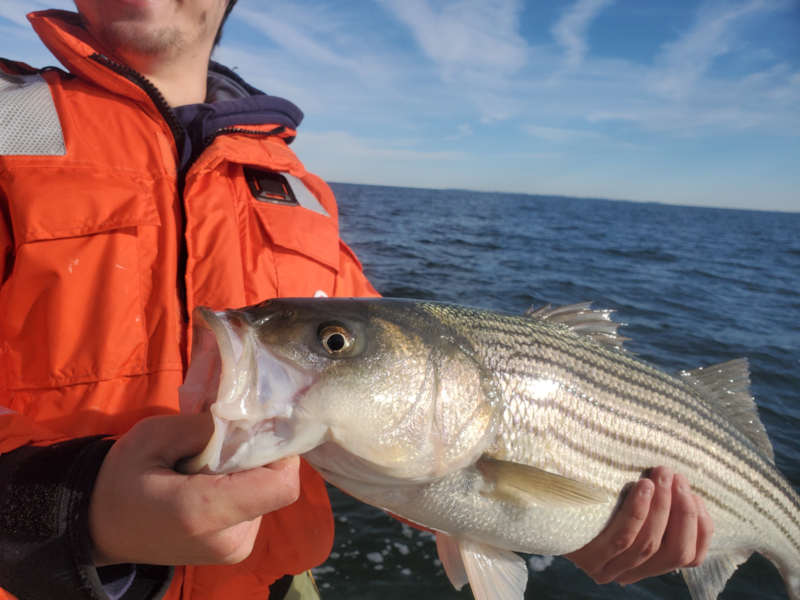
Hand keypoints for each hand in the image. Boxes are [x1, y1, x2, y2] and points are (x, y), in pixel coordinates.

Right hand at [89, 413, 299, 566]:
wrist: (100, 528)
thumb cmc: (123, 477)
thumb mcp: (154, 436)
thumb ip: (206, 426)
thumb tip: (254, 418)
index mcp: (205, 513)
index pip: (282, 483)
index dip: (278, 451)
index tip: (251, 432)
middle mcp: (228, 540)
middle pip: (275, 485)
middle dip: (256, 458)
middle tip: (217, 448)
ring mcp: (235, 550)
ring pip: (267, 494)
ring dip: (246, 474)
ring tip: (204, 471)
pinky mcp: (236, 550)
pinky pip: (257, 506)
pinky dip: (240, 489)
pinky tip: (207, 487)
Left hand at [565, 466, 712, 584]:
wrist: (539, 498)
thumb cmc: (590, 493)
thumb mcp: (626, 502)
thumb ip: (655, 504)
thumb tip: (683, 485)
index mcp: (645, 562)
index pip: (689, 557)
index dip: (701, 528)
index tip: (697, 496)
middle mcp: (629, 571)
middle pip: (674, 552)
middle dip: (683, 513)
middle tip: (678, 477)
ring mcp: (608, 568)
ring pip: (649, 543)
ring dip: (662, 506)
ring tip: (662, 476)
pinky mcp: (589, 557)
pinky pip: (622, 537)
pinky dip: (638, 511)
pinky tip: (643, 486)